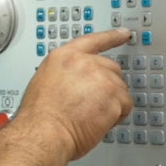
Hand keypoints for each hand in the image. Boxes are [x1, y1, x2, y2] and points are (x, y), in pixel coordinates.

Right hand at [15, 29, 133, 159]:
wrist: (43, 132)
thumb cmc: (40, 116)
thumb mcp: (45, 82)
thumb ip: (66, 75)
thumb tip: (76, 84)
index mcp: (65, 57)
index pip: (93, 41)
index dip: (111, 37)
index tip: (124, 34)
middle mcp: (84, 63)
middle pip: (111, 68)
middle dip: (108, 86)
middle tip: (93, 103)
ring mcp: (101, 77)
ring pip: (120, 89)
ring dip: (111, 103)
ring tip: (90, 116)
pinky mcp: (113, 95)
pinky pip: (125, 106)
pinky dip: (116, 117)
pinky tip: (99, 122)